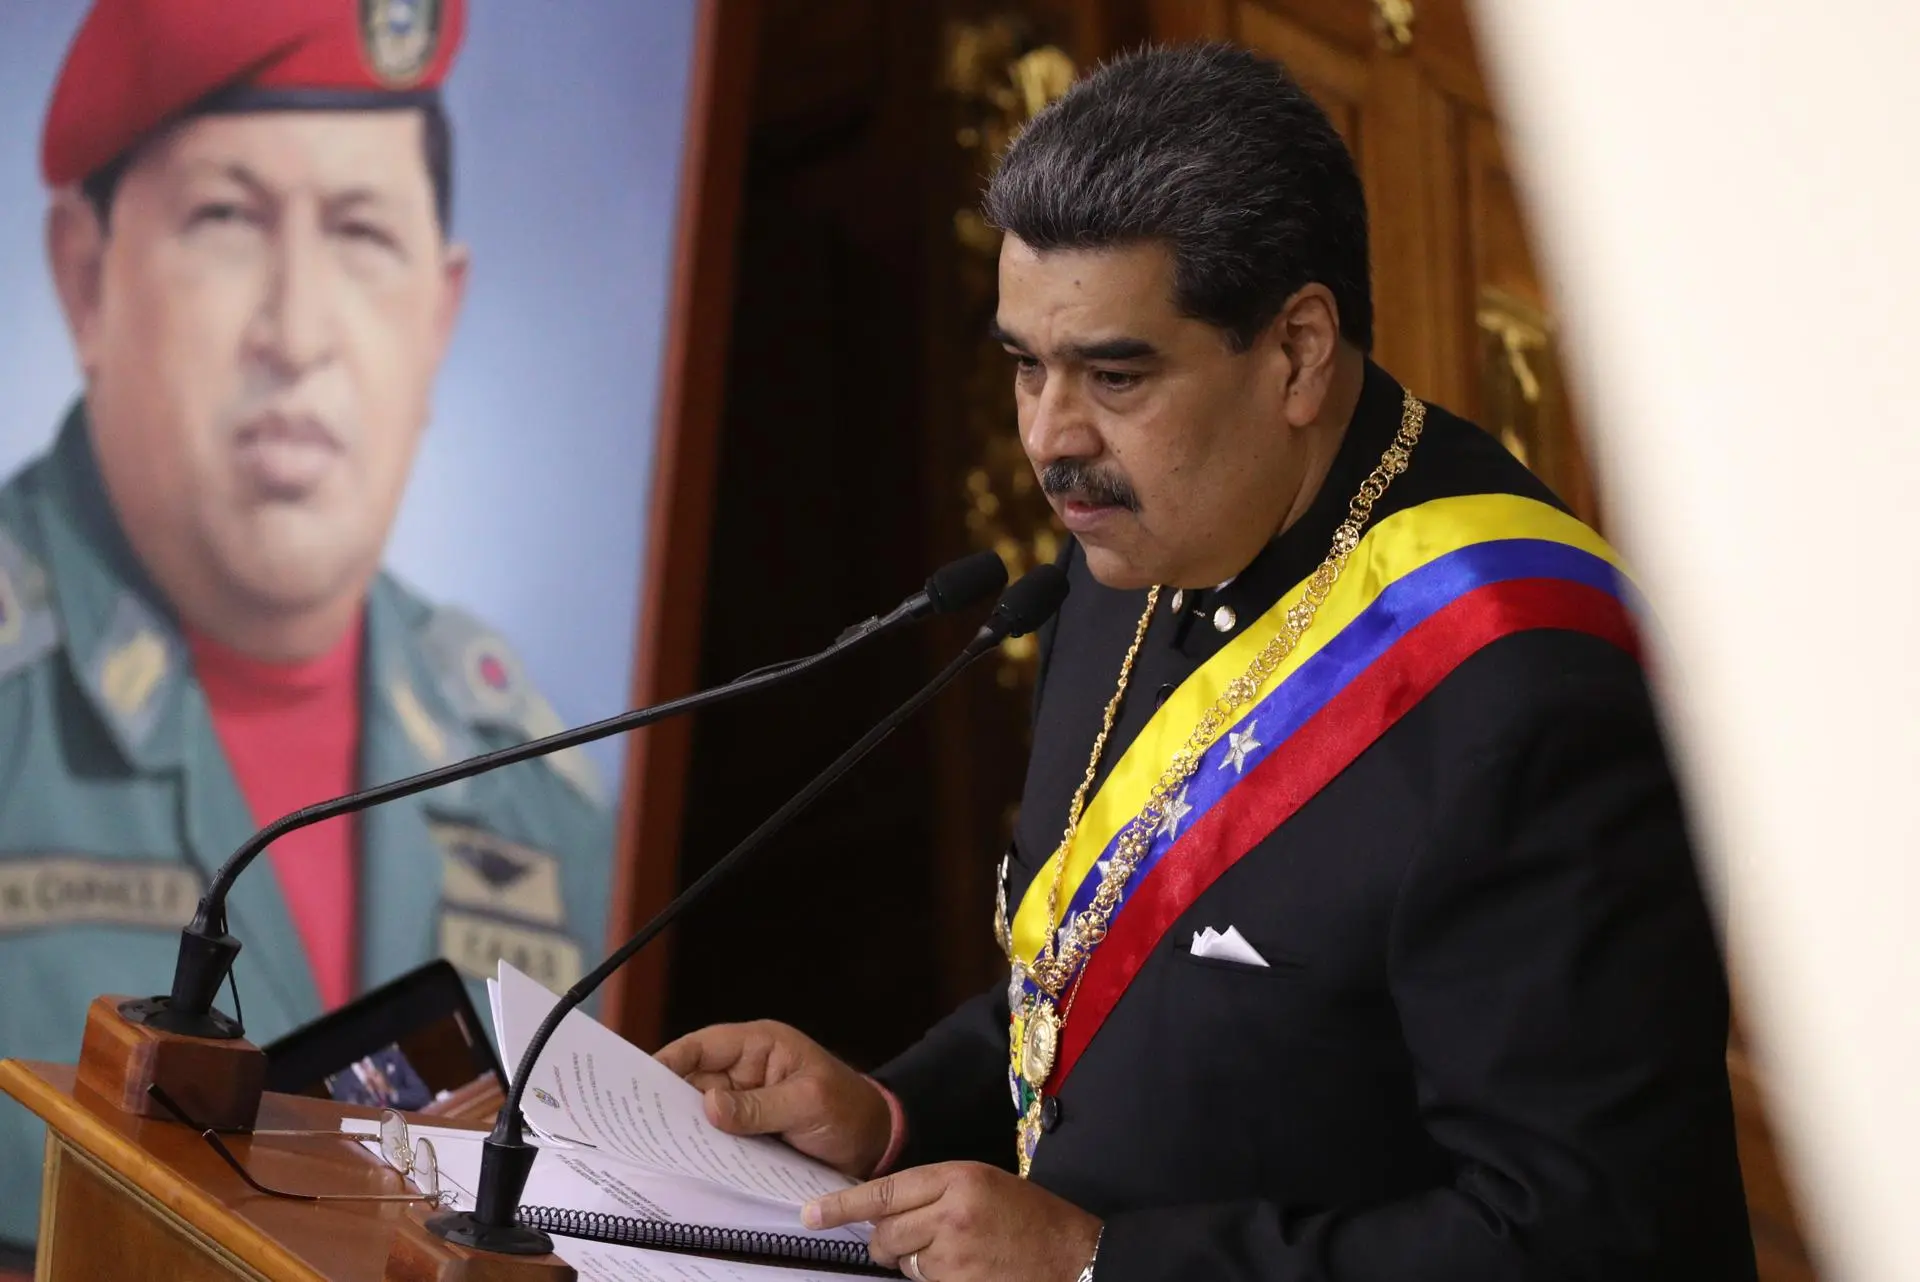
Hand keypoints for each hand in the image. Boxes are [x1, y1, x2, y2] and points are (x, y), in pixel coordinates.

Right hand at [654, 1020, 892, 1177]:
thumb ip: (760, 1106)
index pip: (702, 1046)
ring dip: (683, 1127)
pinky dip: (703, 1146)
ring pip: (700, 1111)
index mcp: (759, 1045)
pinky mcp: (748, 1129)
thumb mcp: (808, 1103)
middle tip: (637, 1123)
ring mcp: (746, 1100)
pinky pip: (717, 1135)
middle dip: (667, 1099)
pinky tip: (686, 1160)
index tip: (637, 1083)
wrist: (875, 1141)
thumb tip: (710, 1105)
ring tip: (654, 1144)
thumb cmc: (849, 1109)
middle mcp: (746, 1069)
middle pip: (693, 1080)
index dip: (668, 1061)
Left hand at [803, 1161, 1100, 1281]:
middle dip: (886, 1242)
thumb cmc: (1033, 1219)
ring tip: (956, 1255)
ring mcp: (956, 1253)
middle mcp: (952, 1212)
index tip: (812, 1214)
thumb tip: (887, 1212)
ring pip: (904, 1262)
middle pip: (887, 1231)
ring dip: (916, 1263)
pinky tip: (966, 1270)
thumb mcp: (985, 1185)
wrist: (1075, 1256)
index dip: (843, 1205)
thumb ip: (936, 1192)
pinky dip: (935, 1279)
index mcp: (958, 1177)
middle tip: (906, 1243)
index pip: (885, 1191)